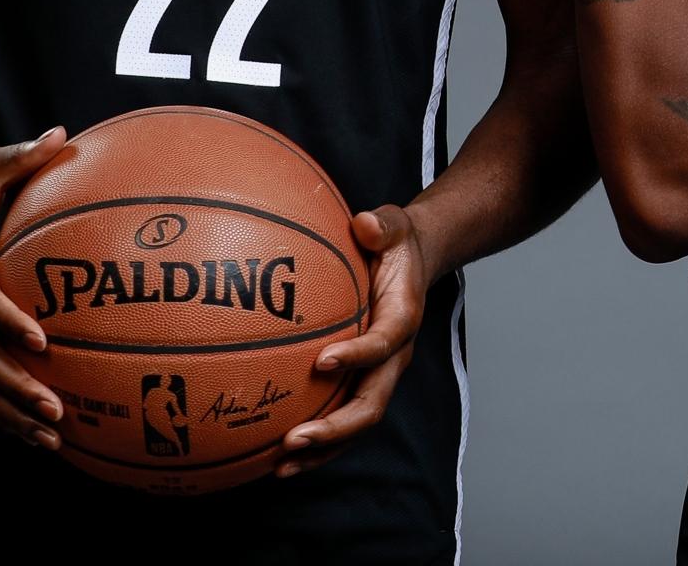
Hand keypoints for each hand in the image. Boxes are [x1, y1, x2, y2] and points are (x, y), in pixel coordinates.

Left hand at [276, 204, 428, 477]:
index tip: (323, 362)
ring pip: (355, 423)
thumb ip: (383, 224)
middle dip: (335, 427)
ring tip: (280, 465)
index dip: (359, 355)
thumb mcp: (394, 224)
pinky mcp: (361, 382)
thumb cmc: (394, 243)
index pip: (386, 342)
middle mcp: (394, 356)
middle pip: (372, 403)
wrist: (413, 262)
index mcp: (403, 317)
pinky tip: (274, 453)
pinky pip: (340, 418)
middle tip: (295, 439)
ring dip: (322, 449)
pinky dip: (315, 442)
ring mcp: (378, 374)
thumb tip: (364, 223)